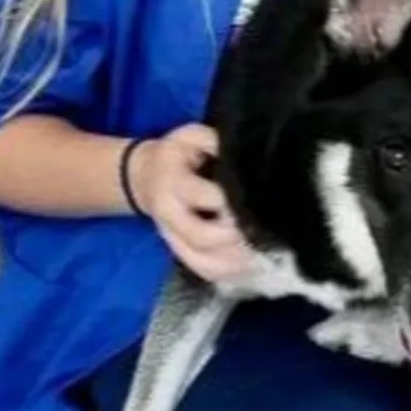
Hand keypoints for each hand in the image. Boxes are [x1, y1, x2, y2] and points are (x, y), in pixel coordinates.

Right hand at [129, 125, 255, 283]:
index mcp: (173, 182)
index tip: (261, 199)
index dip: (233, 201)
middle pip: (201, 237)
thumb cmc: (176, 154)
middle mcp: (170, 215)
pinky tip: (252, 267)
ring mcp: (172, 238)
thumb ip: (215, 141)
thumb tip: (247, 155)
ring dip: (235, 263)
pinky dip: (228, 274)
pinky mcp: (179, 251)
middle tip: (265, 229)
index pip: (204, 196)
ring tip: (265, 254)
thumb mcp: (190, 136)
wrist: (144, 177)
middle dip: (235, 236)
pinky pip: (203, 271)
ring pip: (202, 262)